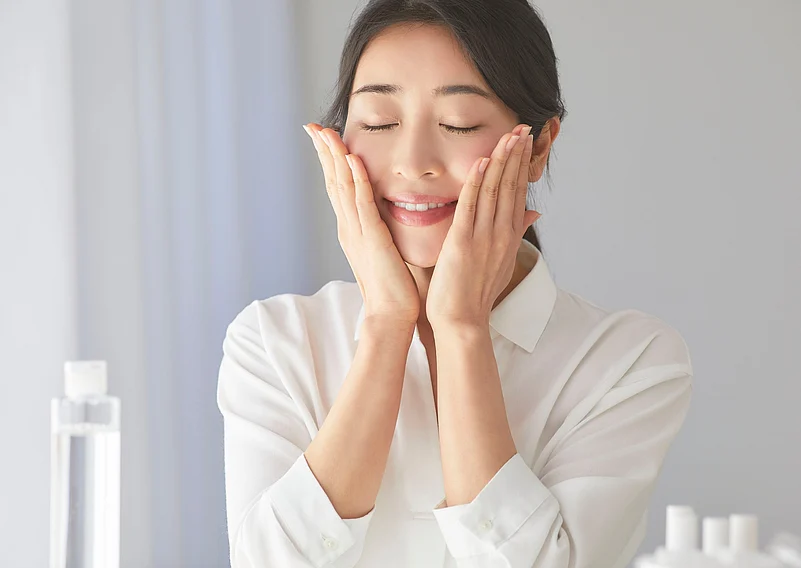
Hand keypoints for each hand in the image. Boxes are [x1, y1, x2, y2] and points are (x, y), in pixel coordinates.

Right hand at [303, 123, 420, 326]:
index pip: (338, 187)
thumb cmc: (392, 286)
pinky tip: (352, 160)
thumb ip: (380, 229)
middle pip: (333, 182)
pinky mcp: (372, 238)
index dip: (329, 161)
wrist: (391, 314)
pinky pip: (362, 203)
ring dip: (334, 158)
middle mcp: (349, 227)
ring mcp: (358, 232)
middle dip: (323, 152)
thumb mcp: (383, 249)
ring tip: (327, 133)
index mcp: (352, 229)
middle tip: (312, 126)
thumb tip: (385, 212)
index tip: (322, 137)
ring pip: (343, 187)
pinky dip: (356, 180)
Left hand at [426, 124, 541, 328]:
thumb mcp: (503, 261)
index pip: (518, 192)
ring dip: (502, 161)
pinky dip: (477, 182)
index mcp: (509, 236)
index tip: (526, 141)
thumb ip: (516, 233)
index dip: (522, 165)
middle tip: (524, 127)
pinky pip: (471, 206)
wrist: (462, 320)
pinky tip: (483, 161)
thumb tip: (534, 213)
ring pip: (494, 190)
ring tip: (510, 135)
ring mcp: (483, 237)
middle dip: (518, 155)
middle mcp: (501, 233)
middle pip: (511, 186)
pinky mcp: (463, 242)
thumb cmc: (476, 293)